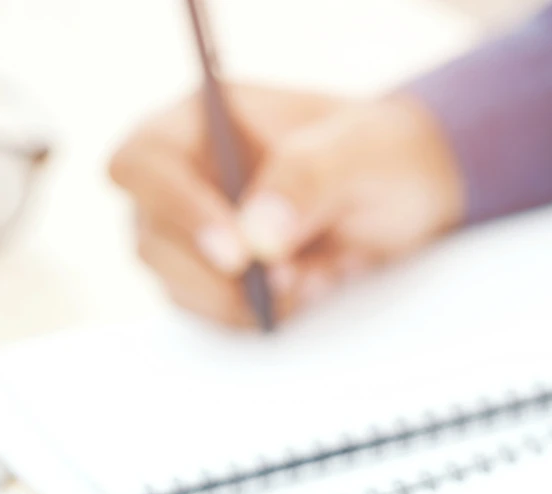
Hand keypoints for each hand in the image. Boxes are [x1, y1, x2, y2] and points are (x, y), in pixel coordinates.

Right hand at [108, 85, 462, 326]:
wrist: (410, 192)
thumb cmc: (381, 151)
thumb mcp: (361, 150)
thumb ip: (307, 177)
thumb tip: (256, 235)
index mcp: (203, 121)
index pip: (142, 163)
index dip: (174, 209)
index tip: (235, 250)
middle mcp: (187, 177)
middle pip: (151, 238)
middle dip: (216, 274)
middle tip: (286, 278)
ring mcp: (197, 232)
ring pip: (177, 285)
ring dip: (242, 300)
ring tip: (313, 278)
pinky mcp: (219, 278)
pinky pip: (213, 312)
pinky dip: (261, 314)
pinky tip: (311, 287)